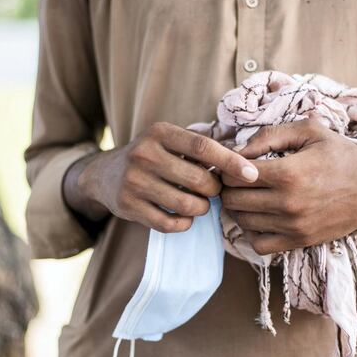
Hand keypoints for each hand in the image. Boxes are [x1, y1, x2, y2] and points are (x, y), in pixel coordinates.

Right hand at [64, 122, 258, 232]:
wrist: (105, 175)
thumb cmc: (154, 156)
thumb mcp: (171, 140)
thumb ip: (203, 147)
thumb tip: (245, 162)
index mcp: (160, 132)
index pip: (204, 147)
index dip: (231, 162)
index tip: (252, 174)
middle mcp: (144, 154)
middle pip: (199, 180)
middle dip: (215, 191)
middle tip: (213, 191)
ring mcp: (134, 181)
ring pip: (187, 205)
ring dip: (202, 209)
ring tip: (198, 203)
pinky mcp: (128, 206)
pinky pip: (170, 224)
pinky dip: (185, 224)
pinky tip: (184, 217)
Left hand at [220, 118, 356, 254]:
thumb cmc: (343, 155)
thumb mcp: (310, 131)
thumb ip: (270, 135)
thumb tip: (238, 149)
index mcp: (288, 173)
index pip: (235, 175)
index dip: (228, 167)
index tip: (235, 163)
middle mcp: (287, 203)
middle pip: (233, 199)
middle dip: (229, 187)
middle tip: (238, 179)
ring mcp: (293, 226)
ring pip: (242, 221)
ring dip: (238, 208)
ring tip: (248, 195)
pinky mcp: (300, 241)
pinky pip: (259, 245)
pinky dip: (252, 232)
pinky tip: (260, 217)